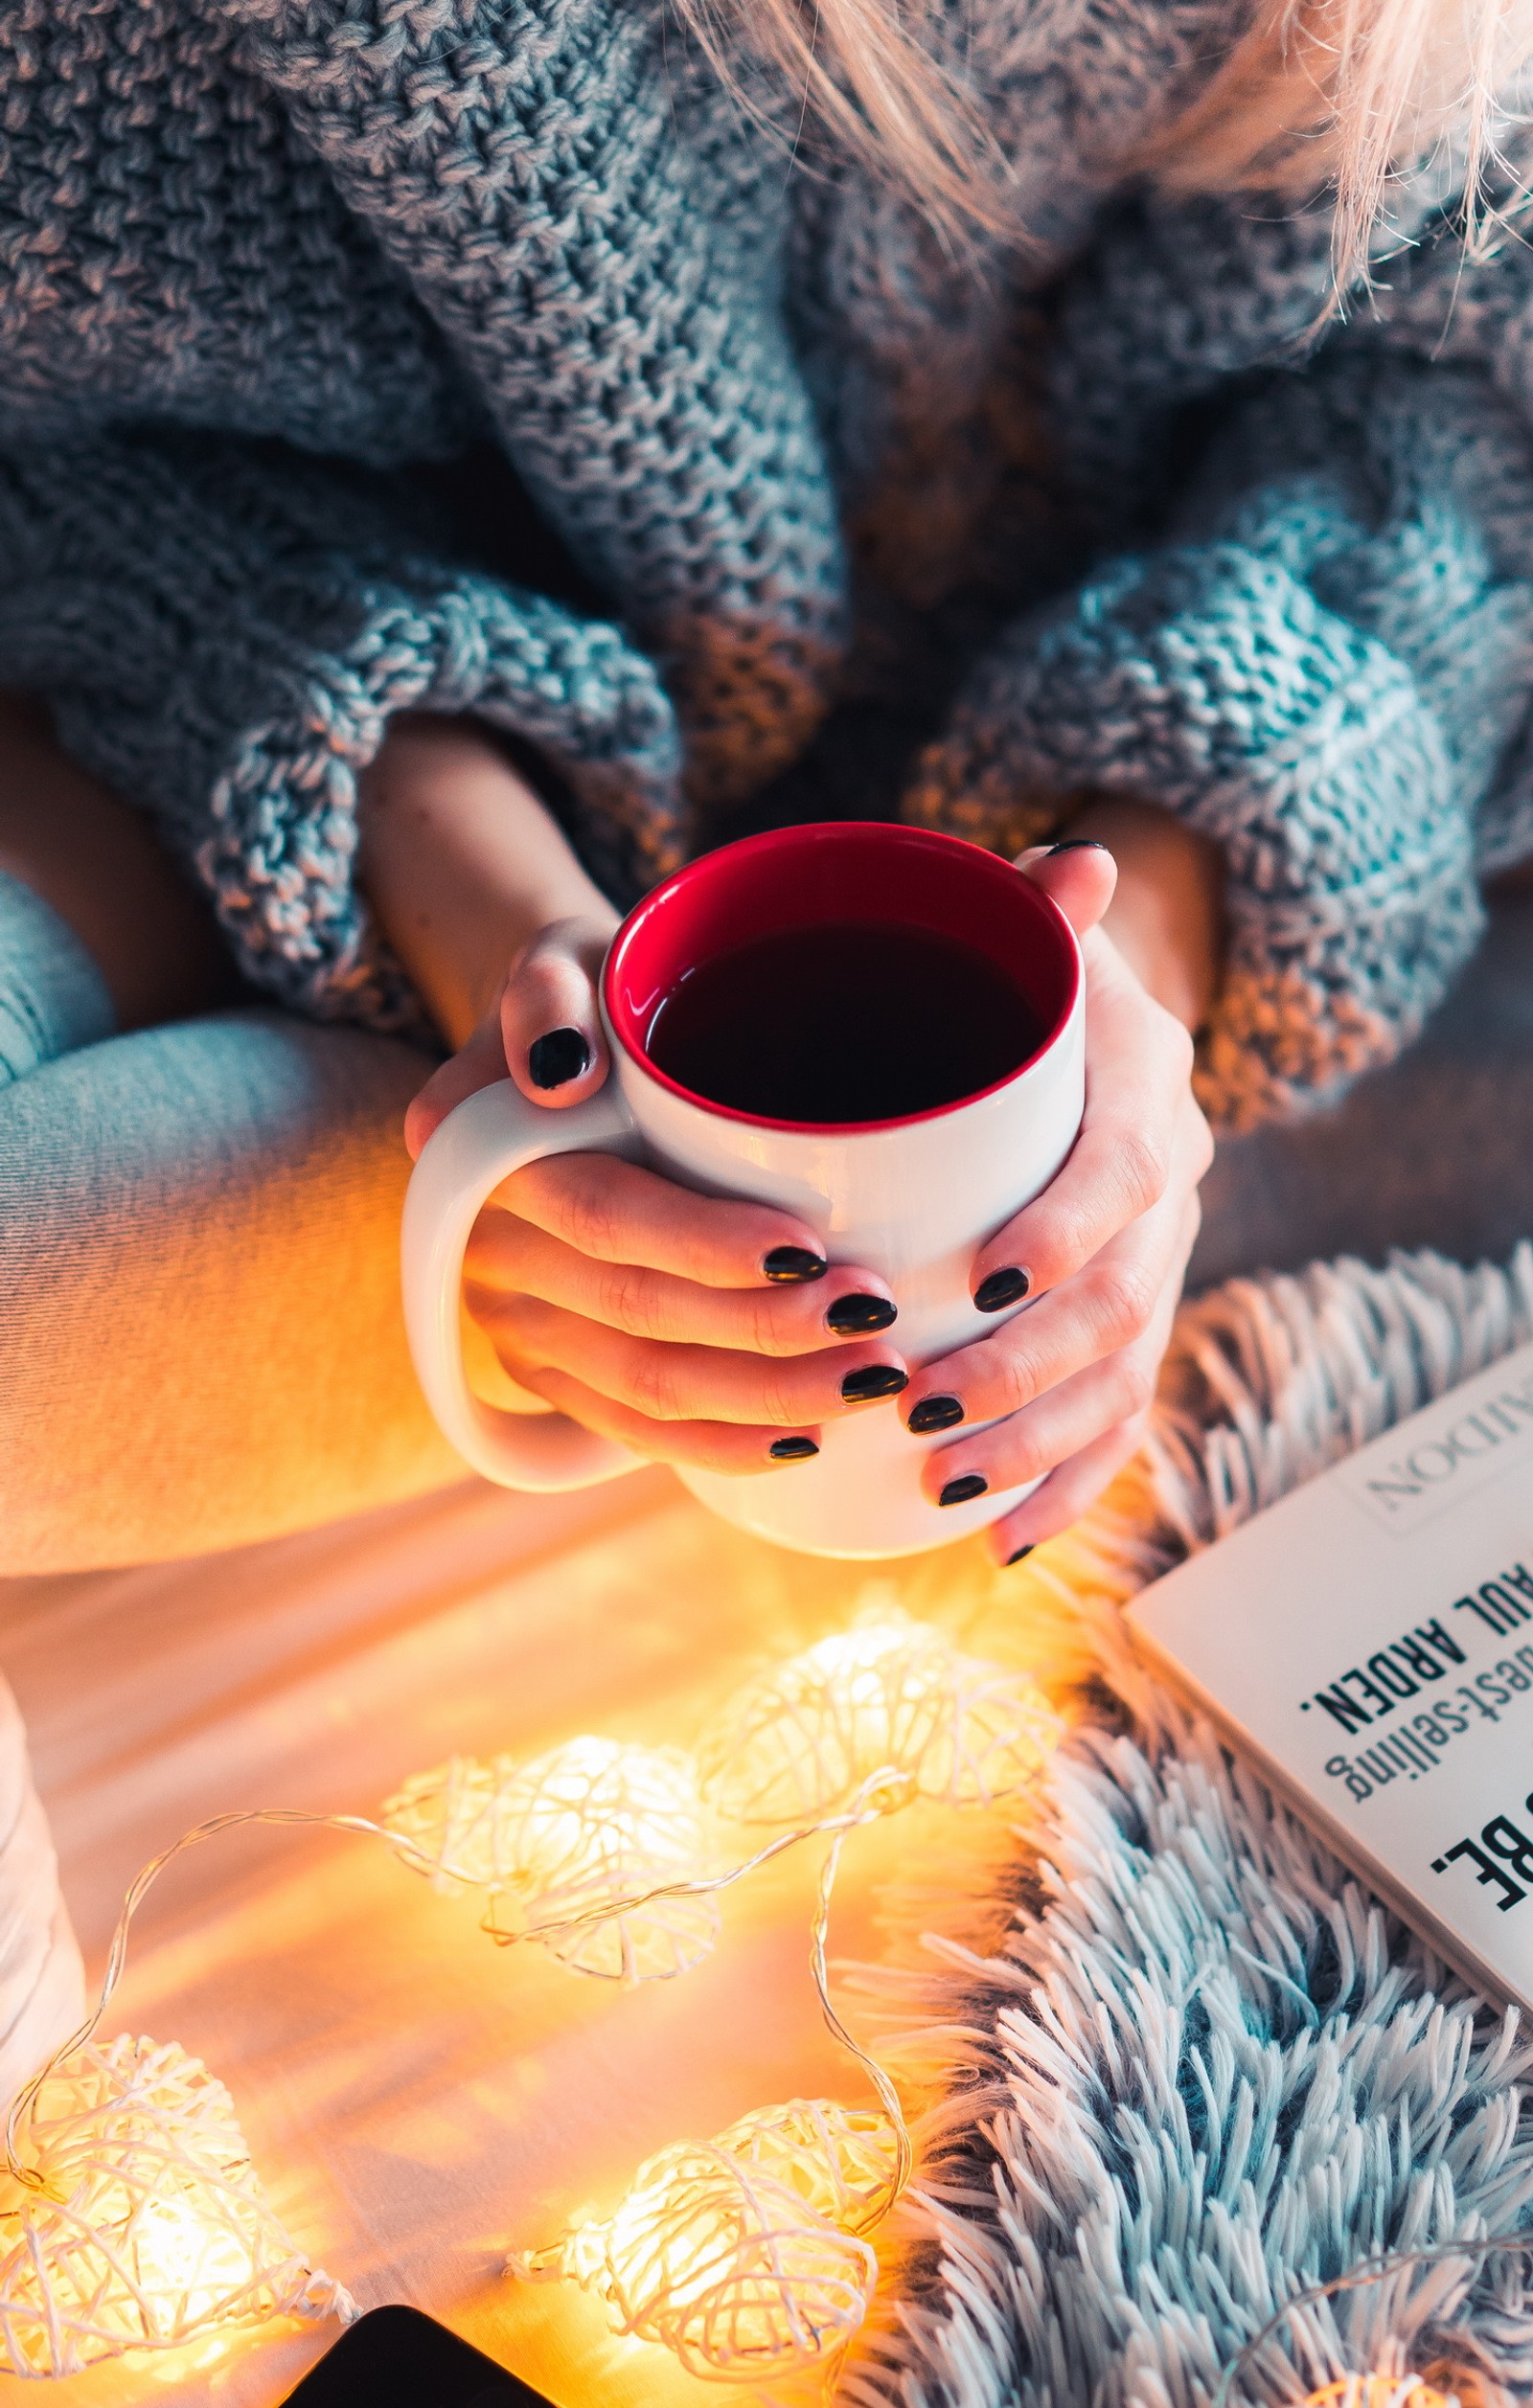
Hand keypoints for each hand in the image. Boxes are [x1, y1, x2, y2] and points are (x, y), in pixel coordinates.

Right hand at [378, 729, 912, 1475]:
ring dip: (765, 1401)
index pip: (605, 1207)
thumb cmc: (656, 982)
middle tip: (881, 1322)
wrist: (561, 1056)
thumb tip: (1079, 868)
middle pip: (635, 1313)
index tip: (814, 1246)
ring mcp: (519, 1312)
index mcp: (506, 1120)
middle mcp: (495, 1230)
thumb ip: (882, 894)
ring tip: (879, 1383)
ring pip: (644, 1391)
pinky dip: (726, 1444)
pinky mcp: (553, 1370)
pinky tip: (815, 1443)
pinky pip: (634, 1434)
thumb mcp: (693, 924)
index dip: (706, 1243)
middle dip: (765, 1338)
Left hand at [908, 834, 1215, 1563]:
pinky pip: (1115, 1424)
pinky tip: (1001, 1539)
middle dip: (1025, 1370)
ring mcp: (1153, 1270)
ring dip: (1035, 1443)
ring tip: (942, 1482)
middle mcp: (1171, 1194)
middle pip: (1122, 1302)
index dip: (1067, 1228)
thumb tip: (1074, 867)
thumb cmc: (1015, 981)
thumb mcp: (1020, 930)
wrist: (1071, 1028)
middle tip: (920, 1406)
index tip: (983, 1277)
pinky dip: (1064, 1486)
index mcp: (1149, 1092)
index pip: (1130, 1170)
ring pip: (1120, 1380)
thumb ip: (1032, 908)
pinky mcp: (1122, 1331)